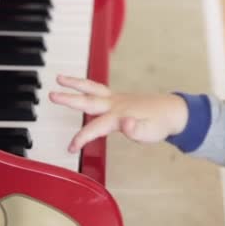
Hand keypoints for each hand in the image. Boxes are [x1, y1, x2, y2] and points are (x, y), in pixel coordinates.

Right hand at [49, 75, 187, 152]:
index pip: (95, 127)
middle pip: (88, 100)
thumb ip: (136, 130)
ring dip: (76, 84)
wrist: (172, 111)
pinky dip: (86, 86)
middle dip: (70, 99)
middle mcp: (115, 104)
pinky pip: (98, 89)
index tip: (70, 147)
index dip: (82, 137)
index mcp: (119, 115)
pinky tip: (78, 86)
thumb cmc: (160, 124)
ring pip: (92, 89)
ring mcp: (117, 99)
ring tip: (59, 77)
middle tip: (52, 95)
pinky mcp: (118, 98)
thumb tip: (125, 124)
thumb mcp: (150, 133)